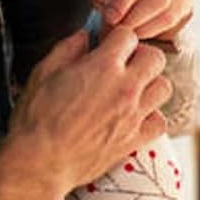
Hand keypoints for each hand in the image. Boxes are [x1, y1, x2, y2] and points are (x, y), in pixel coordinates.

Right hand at [5, 28, 169, 199]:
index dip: (117, 38)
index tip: (109, 46)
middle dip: (141, 56)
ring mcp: (133, 114)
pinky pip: (160, 122)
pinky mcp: (133, 140)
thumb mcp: (43, 73)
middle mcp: (125, 87)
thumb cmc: (36, 118)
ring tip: (132, 91)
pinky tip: (134, 118)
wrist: (38, 164)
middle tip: (124, 65)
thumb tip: (85, 35)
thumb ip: (68, 48)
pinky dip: (151, 118)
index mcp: (104, 66)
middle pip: (156, 58)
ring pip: (164, 88)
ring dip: (150, 85)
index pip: (128, 36)